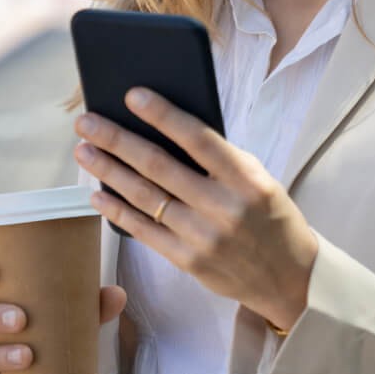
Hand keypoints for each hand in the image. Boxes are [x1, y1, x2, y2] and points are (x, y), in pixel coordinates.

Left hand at [74, 87, 317, 330]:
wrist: (290, 278)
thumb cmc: (270, 219)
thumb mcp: (259, 181)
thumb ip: (219, 160)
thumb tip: (165, 130)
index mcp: (246, 178)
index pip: (198, 138)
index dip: (162, 114)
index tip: (131, 95)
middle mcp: (224, 206)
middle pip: (158, 165)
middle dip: (116, 139)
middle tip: (86, 122)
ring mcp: (203, 236)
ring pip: (144, 196)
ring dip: (108, 171)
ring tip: (84, 150)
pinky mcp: (188, 261)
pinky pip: (144, 230)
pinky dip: (116, 210)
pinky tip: (97, 194)